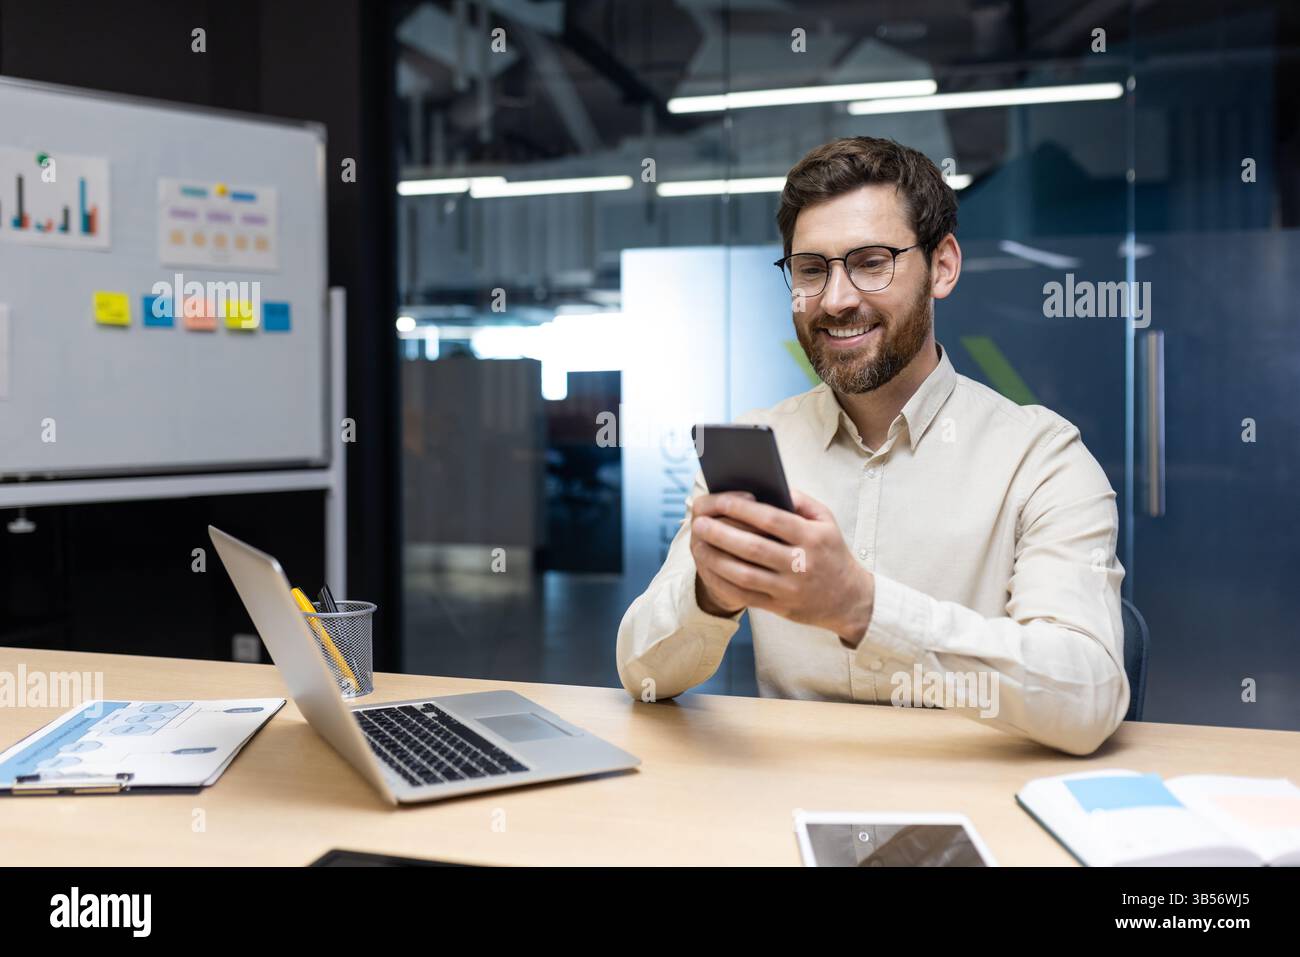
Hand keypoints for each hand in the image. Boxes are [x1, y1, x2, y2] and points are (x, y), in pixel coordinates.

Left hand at [688, 489, 874, 643]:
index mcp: (812, 538)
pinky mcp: (779, 607)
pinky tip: (708, 568)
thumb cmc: (831, 552)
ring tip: (698, 544)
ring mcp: (789, 589)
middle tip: (699, 522)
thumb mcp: (826, 521)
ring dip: (716, 558)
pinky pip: (744, 595)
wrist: (849, 599)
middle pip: (753, 547)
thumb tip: (768, 486)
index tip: (720, 501)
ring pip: (744, 574)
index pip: (772, 520)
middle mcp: (801, 564)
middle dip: (721, 533)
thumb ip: (800, 501)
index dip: (743, 509)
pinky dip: (722, 582)